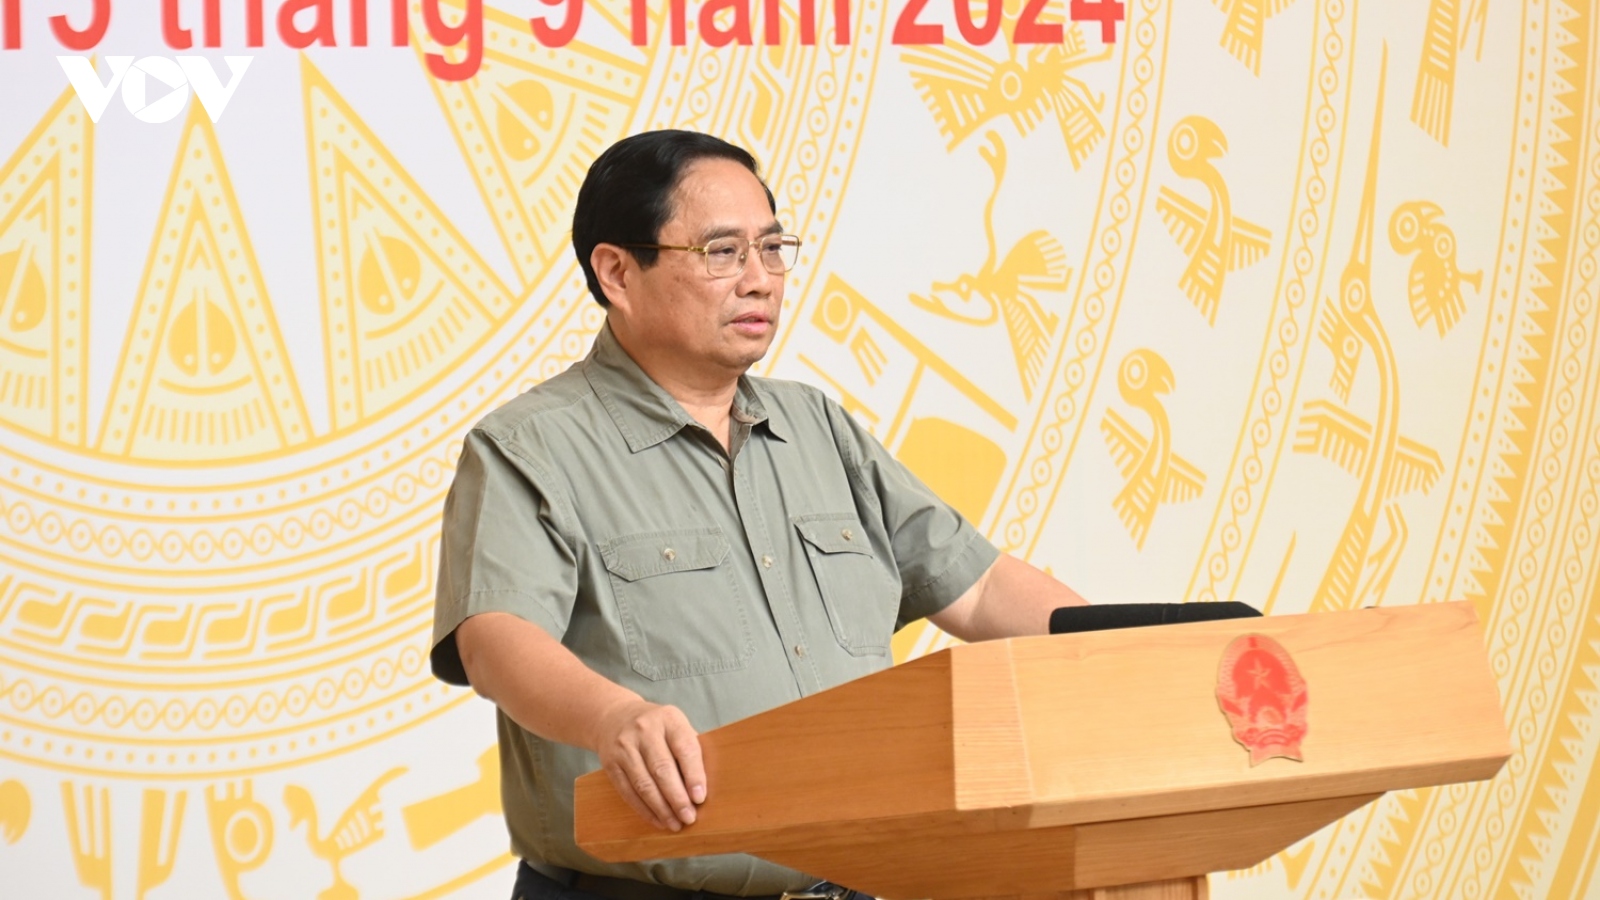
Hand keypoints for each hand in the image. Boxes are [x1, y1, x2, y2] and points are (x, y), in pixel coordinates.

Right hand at [593, 698, 706, 830]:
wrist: (615, 716)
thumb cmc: (657, 728)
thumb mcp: (676, 727)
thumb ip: (690, 751)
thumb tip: (704, 789)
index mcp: (669, 719)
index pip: (684, 748)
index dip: (693, 775)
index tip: (700, 798)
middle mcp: (645, 730)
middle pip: (662, 769)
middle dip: (677, 798)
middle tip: (689, 818)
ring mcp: (625, 746)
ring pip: (644, 784)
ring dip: (661, 808)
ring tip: (675, 824)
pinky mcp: (610, 763)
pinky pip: (628, 791)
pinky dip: (644, 809)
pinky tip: (658, 820)